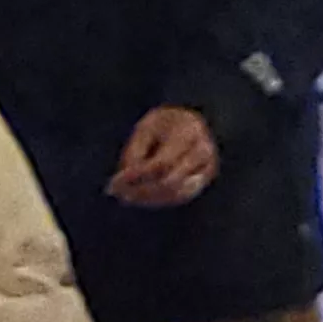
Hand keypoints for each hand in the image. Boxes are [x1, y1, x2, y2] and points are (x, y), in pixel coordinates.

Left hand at [107, 105, 221, 209]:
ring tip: (126, 196)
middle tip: (118, 192)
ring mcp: (208, 166)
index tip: (114, 182)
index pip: (162, 162)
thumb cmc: (164, 122)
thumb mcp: (145, 127)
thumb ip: (135, 153)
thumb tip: (123, 182)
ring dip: (149, 199)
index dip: (137, 176)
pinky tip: (141, 197)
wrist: (190, 121)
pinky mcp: (205, 178)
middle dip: (141, 191)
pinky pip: (182, 196)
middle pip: (171, 182)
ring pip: (177, 193)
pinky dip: (159, 199)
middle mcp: (204, 150)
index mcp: (189, 130)